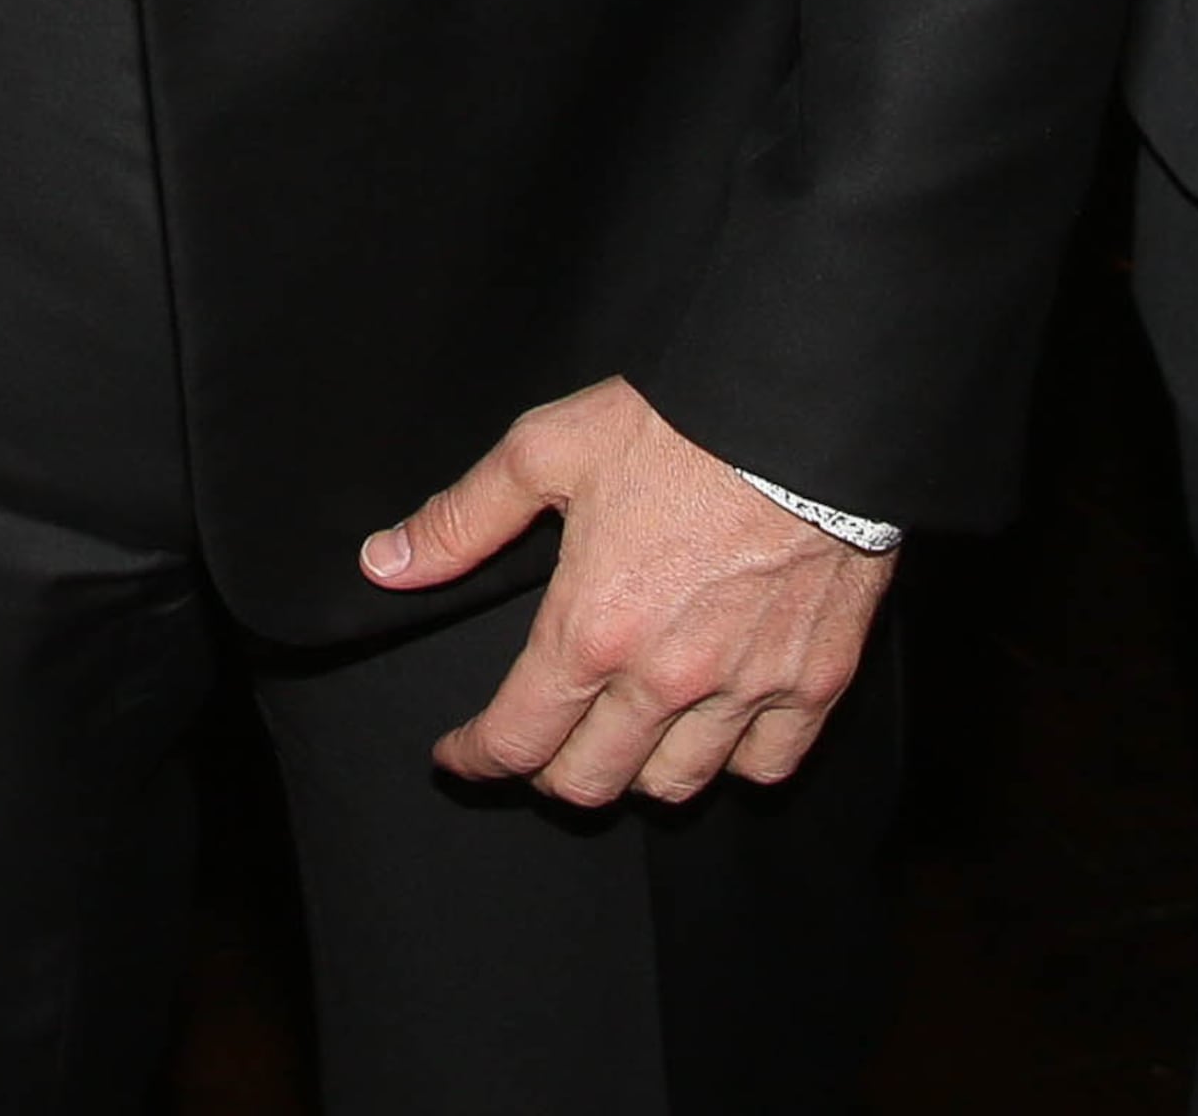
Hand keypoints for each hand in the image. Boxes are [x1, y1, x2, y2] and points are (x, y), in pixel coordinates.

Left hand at [363, 377, 892, 807]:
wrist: (796, 412)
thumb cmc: (672, 425)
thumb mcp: (543, 451)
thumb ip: (461, 520)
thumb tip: (385, 564)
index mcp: (592, 630)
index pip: (517, 740)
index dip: (475, 757)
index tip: (458, 754)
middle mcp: (665, 680)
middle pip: (592, 782)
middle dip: (548, 771)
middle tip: (537, 741)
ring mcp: (744, 690)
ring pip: (676, 786)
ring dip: (635, 772)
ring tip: (617, 738)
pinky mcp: (813, 683)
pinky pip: (764, 765)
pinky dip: (732, 761)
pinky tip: (710, 729)